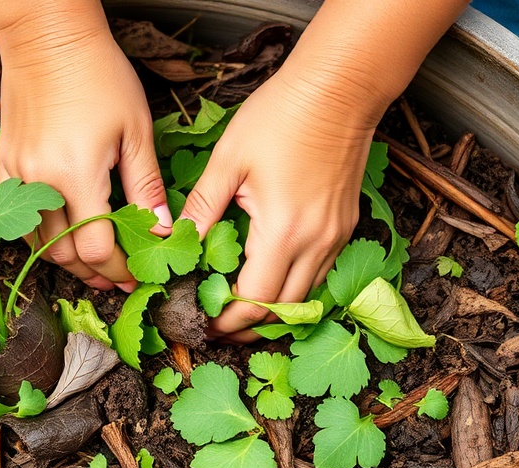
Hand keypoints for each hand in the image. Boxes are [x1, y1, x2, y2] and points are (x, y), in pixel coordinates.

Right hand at [0, 8, 170, 290]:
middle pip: (65, 254)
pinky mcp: (6, 165)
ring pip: (39, 243)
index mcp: (77, 176)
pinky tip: (65, 232)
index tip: (137, 274)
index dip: (118, 270)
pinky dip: (43, 234)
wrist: (47, 37)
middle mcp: (41, 183)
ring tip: (94, 259)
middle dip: (95, 272)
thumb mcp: (136, 131)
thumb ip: (146, 186)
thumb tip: (161, 230)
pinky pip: (20, 218)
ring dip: (68, 258)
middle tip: (118, 275)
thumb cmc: (98, 75)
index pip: (96, 249)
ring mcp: (18, 176)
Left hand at [180, 67, 375, 340]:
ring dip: (272, 314)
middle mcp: (315, 244)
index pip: (253, 301)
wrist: (341, 87)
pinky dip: (293, 291)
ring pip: (304, 300)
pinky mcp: (344, 228)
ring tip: (238, 315)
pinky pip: (318, 276)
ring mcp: (335, 238)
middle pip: (281, 312)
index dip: (225, 321)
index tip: (201, 324)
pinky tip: (269, 284)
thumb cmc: (281, 115)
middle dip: (246, 328)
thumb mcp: (228, 161)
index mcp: (282, 232)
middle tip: (215, 328)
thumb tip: (174, 242)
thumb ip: (201, 210)